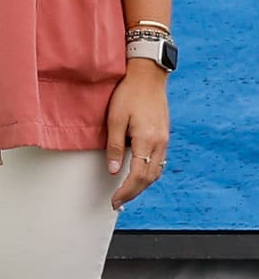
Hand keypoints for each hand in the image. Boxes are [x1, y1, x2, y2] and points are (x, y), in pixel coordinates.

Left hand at [109, 62, 170, 209]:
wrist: (147, 76)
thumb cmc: (128, 94)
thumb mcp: (114, 119)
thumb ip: (115, 146)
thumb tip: (114, 171)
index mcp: (147, 140)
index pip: (138, 175)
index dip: (126, 191)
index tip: (114, 201)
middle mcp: (160, 143)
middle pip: (149, 177)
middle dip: (134, 192)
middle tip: (118, 202)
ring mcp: (164, 139)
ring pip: (157, 170)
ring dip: (143, 185)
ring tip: (127, 193)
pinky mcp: (163, 135)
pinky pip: (159, 161)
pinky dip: (149, 173)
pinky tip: (139, 175)